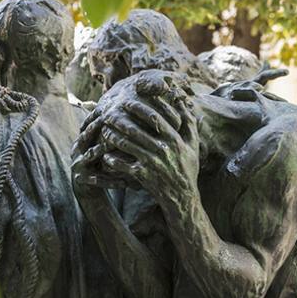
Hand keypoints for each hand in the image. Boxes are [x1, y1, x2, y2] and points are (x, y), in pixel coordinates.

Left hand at [99, 72, 199, 198]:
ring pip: (126, 145)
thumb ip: (189, 123)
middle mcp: (162, 150)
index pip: (155, 118)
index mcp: (175, 140)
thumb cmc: (187, 168)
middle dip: (120, 120)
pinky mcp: (143, 176)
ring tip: (104, 130)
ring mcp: (151, 163)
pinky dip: (112, 160)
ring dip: (113, 136)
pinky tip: (105, 155)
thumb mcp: (192, 146)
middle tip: (108, 113)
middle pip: (136, 129)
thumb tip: (184, 100)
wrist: (182, 196)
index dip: (139, 108)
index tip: (127, 102)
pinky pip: (123, 165)